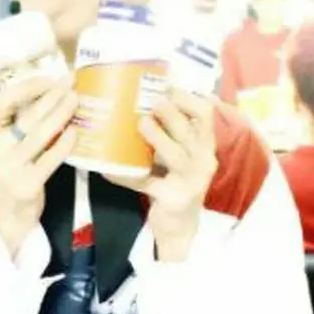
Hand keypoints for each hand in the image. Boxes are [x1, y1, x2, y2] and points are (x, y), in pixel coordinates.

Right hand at [0, 76, 77, 258]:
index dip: (27, 87)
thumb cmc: (14, 172)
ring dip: (60, 114)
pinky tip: (74, 132)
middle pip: (26, 115)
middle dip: (51, 96)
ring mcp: (8, 168)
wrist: (7, 216)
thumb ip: (22, 123)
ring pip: (38, 134)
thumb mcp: (9, 146)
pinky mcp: (25, 185)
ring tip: (76, 101)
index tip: (50, 80)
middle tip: (72, 83)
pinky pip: (48, 160)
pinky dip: (63, 144)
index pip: (3, 101)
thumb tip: (54, 92)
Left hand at [109, 90, 216, 262]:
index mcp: (205, 144)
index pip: (206, 114)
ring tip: (141, 124)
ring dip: (157, 138)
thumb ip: (170, 132)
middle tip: (151, 101)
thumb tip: (139, 101)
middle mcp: (203, 160)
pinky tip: (107, 169)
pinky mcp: (174, 198)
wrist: (180, 226)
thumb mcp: (180, 155)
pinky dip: (126, 176)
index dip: (187, 98)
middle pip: (191, 131)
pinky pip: (147, 183)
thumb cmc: (175, 181)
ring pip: (176, 155)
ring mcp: (191, 181)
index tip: (166, 87)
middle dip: (171, 113)